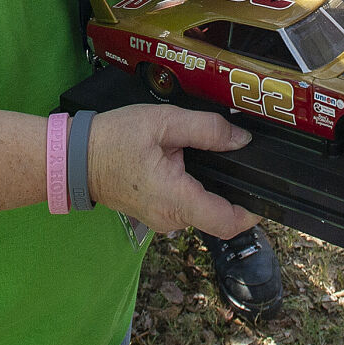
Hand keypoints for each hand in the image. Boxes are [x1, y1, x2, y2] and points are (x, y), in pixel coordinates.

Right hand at [85, 104, 259, 238]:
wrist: (77, 157)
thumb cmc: (114, 139)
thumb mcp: (163, 122)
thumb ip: (206, 129)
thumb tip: (241, 139)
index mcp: (176, 200)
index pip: (228, 222)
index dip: (253, 210)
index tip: (266, 189)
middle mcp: (172, 219)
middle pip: (219, 213)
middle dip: (231, 186)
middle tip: (235, 153)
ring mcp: (163, 220)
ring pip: (204, 209)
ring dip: (211, 185)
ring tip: (210, 153)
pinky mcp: (158, 214)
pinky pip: (188, 205)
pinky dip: (195, 187)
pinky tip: (190, 163)